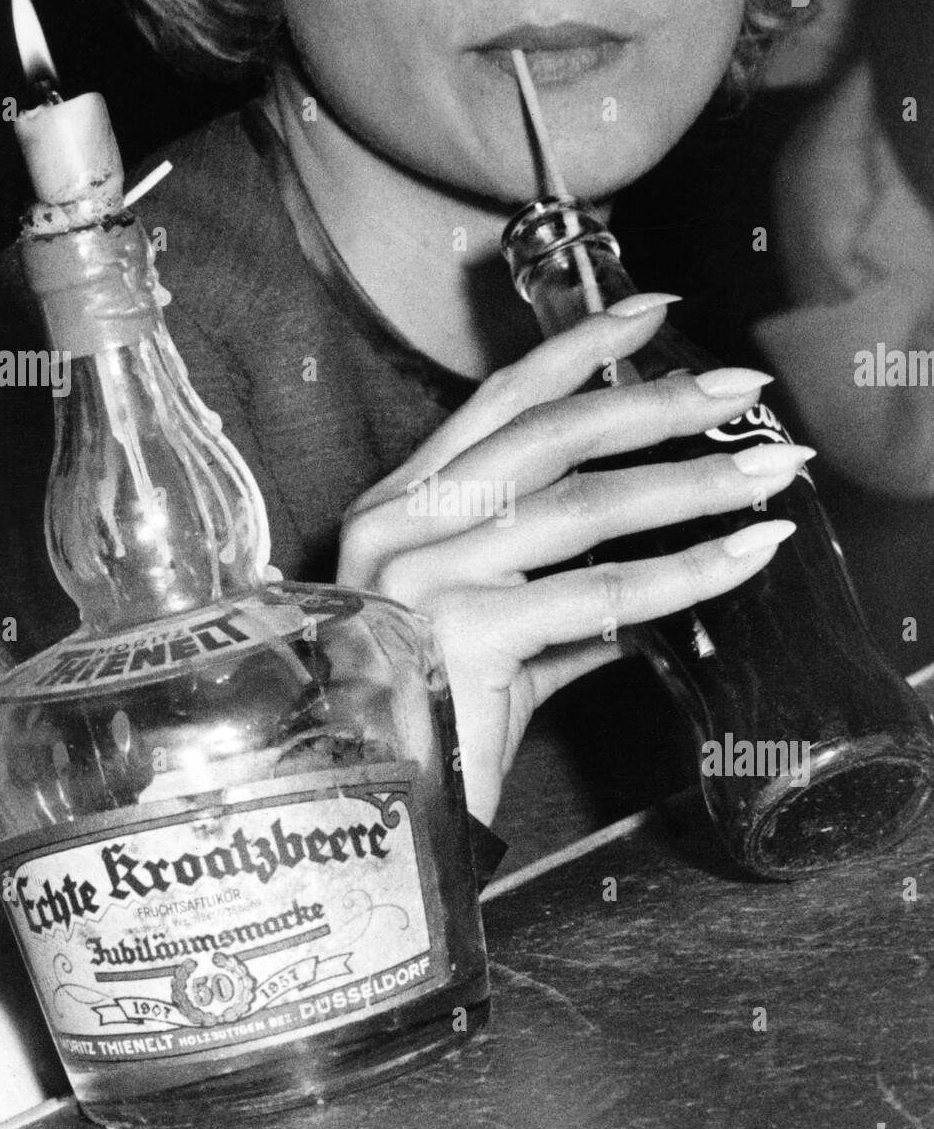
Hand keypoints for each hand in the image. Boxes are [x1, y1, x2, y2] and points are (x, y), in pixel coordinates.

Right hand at [337, 296, 804, 825]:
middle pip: (547, 435)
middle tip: (741, 391)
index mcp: (400, 508)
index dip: (575, 351)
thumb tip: (630, 602)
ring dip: (691, 486)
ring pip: (583, 506)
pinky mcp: (462, 633)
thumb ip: (548, 607)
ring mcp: (425, 576)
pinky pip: (599, 593)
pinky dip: (686, 573)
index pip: (496, 404)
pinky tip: (745, 555)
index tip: (649, 312)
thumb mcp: (481, 642)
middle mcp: (403, 525)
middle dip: (652, 402)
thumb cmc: (420, 724)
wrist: (360, 817)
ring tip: (769, 476)